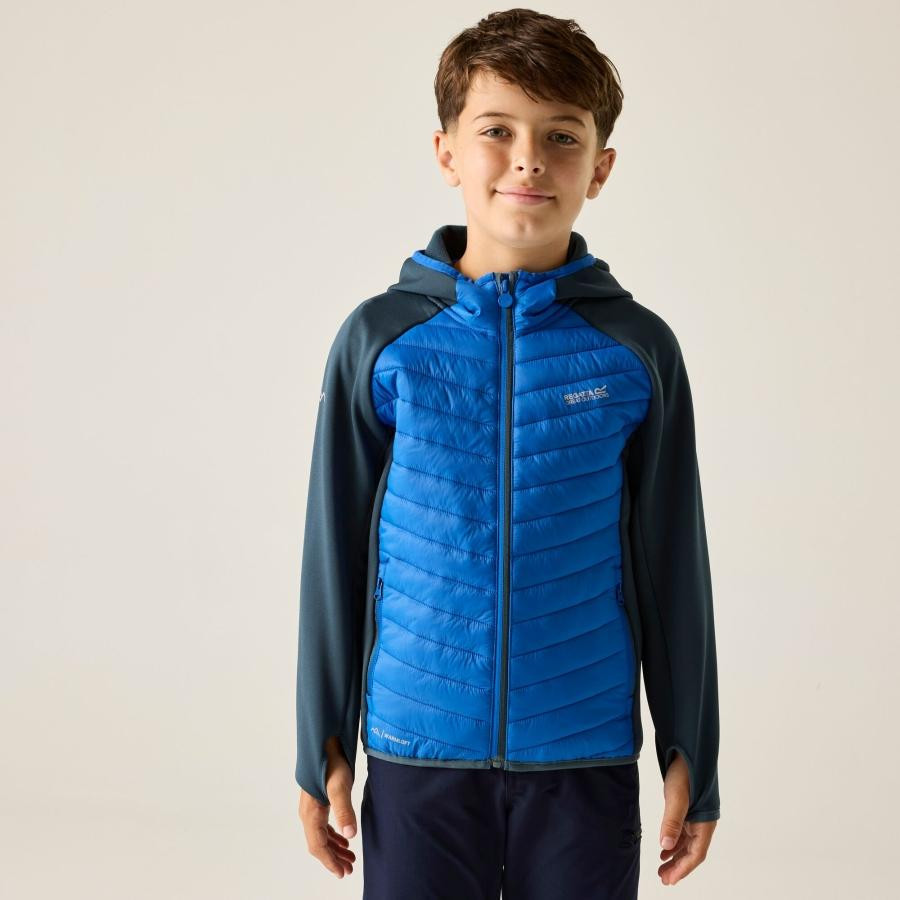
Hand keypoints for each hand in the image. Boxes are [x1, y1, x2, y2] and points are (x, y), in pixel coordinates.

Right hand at [298, 736, 358, 878]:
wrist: (324, 739)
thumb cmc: (332, 759)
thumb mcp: (340, 784)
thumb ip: (344, 809)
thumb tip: (350, 835)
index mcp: (311, 812)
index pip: (318, 846)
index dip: (330, 862)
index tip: (342, 873)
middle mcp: (308, 812)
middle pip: (318, 843)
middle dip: (333, 858)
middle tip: (349, 869)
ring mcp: (311, 805)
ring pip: (320, 835)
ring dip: (334, 848)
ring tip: (349, 857)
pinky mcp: (317, 798)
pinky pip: (322, 824)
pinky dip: (332, 834)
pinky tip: (343, 836)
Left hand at [657, 751, 716, 884]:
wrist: (688, 749)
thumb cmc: (685, 771)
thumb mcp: (676, 797)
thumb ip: (671, 822)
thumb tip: (665, 846)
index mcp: (705, 822)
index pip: (696, 854)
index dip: (683, 869)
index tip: (669, 880)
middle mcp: (703, 822)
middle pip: (692, 852)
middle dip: (678, 867)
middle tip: (663, 878)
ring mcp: (696, 815)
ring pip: (687, 843)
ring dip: (676, 856)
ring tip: (662, 867)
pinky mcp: (689, 808)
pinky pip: (683, 832)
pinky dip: (674, 842)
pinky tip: (664, 848)